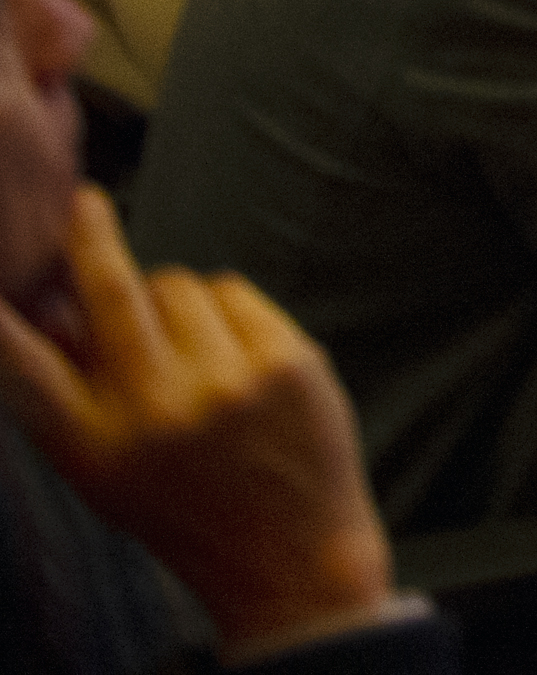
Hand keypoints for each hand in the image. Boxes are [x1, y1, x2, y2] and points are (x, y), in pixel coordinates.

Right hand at [0, 190, 398, 656]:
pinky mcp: (284, 359)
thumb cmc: (183, 506)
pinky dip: (222, 310)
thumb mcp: (104, 472)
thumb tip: (49, 309)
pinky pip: (231, 292)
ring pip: (177, 284)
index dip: (0, 324)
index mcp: (95, 447)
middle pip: (112, 295)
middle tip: (86, 204)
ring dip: (171, 300)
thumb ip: (72, 399)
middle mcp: (156, 411)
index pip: (25, 370)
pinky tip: (229, 356)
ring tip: (184, 351)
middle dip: (91, 238)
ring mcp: (225, 381)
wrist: (287, 554)